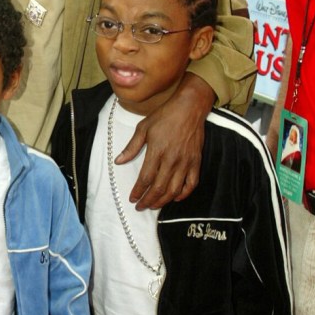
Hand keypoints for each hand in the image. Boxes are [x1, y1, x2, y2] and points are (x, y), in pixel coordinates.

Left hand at [117, 75, 213, 209]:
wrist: (189, 108)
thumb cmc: (165, 116)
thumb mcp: (143, 128)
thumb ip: (131, 147)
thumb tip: (119, 161)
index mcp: (157, 151)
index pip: (146, 179)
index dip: (138, 192)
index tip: (132, 198)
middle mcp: (172, 160)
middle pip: (159, 188)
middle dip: (148, 201)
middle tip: (141, 206)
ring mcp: (186, 162)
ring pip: (174, 190)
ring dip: (163, 201)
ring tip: (154, 205)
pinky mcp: (196, 162)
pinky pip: (191, 183)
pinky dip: (184, 194)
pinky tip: (175, 197)